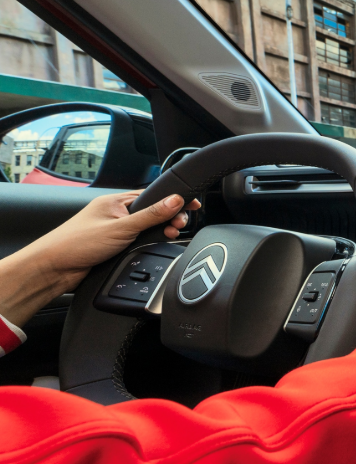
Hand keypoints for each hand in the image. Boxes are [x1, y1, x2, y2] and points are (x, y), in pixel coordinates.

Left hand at [28, 192, 201, 276]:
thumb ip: (151, 215)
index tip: (193, 204)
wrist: (54, 269)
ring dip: (159, 232)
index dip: (174, 199)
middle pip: (153, 211)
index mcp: (116, 201)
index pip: (153, 195)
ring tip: (169, 236)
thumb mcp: (120, 228)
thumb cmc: (75, 243)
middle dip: (169, 218)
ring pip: (147, 228)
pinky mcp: (114, 246)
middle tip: (179, 226)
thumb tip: (175, 201)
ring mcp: (115, 230)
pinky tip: (152, 246)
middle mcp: (116, 213)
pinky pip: (138, 241)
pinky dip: (148, 243)